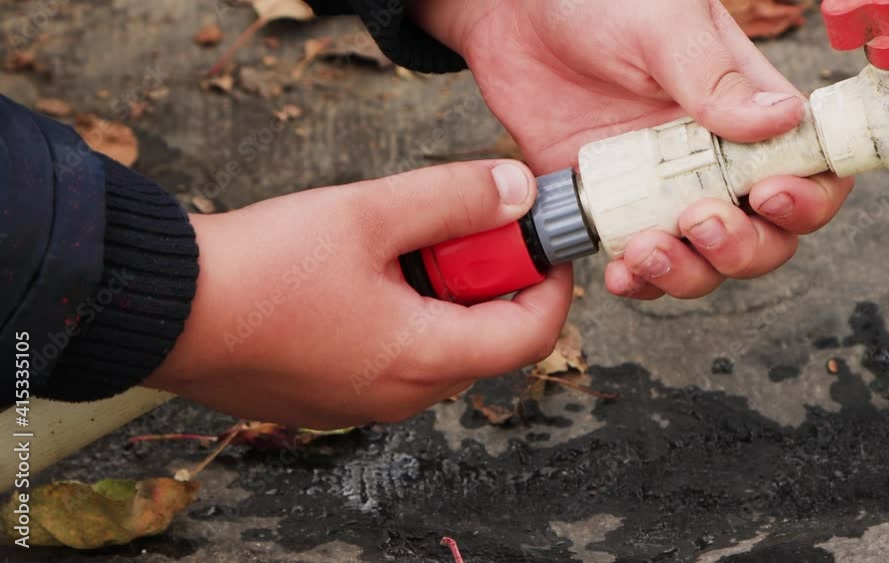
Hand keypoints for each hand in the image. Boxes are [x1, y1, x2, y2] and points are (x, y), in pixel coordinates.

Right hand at [144, 161, 571, 428]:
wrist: (165, 310)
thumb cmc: (260, 270)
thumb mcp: (368, 214)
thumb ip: (453, 199)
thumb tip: (516, 191)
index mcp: (421, 359)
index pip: (529, 337)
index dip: (550, 287)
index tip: (540, 245)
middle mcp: (399, 396)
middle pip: (483, 342)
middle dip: (487, 283)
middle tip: (458, 231)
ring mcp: (361, 403)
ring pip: (435, 350)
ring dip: (441, 298)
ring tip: (398, 248)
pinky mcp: (330, 397)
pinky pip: (393, 360)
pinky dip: (403, 318)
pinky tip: (362, 277)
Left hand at [415, 0, 853, 299]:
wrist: (514, 13)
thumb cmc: (598, 0)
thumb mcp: (664, 24)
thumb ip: (714, 76)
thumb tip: (782, 119)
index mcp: (748, 110)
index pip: (811, 170)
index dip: (806, 199)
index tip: (767, 195)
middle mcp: (713, 159)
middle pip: (765, 235)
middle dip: (743, 247)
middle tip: (700, 222)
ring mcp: (662, 190)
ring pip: (705, 262)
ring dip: (690, 273)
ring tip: (649, 248)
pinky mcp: (612, 209)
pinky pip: (639, 264)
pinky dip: (638, 281)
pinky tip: (621, 271)